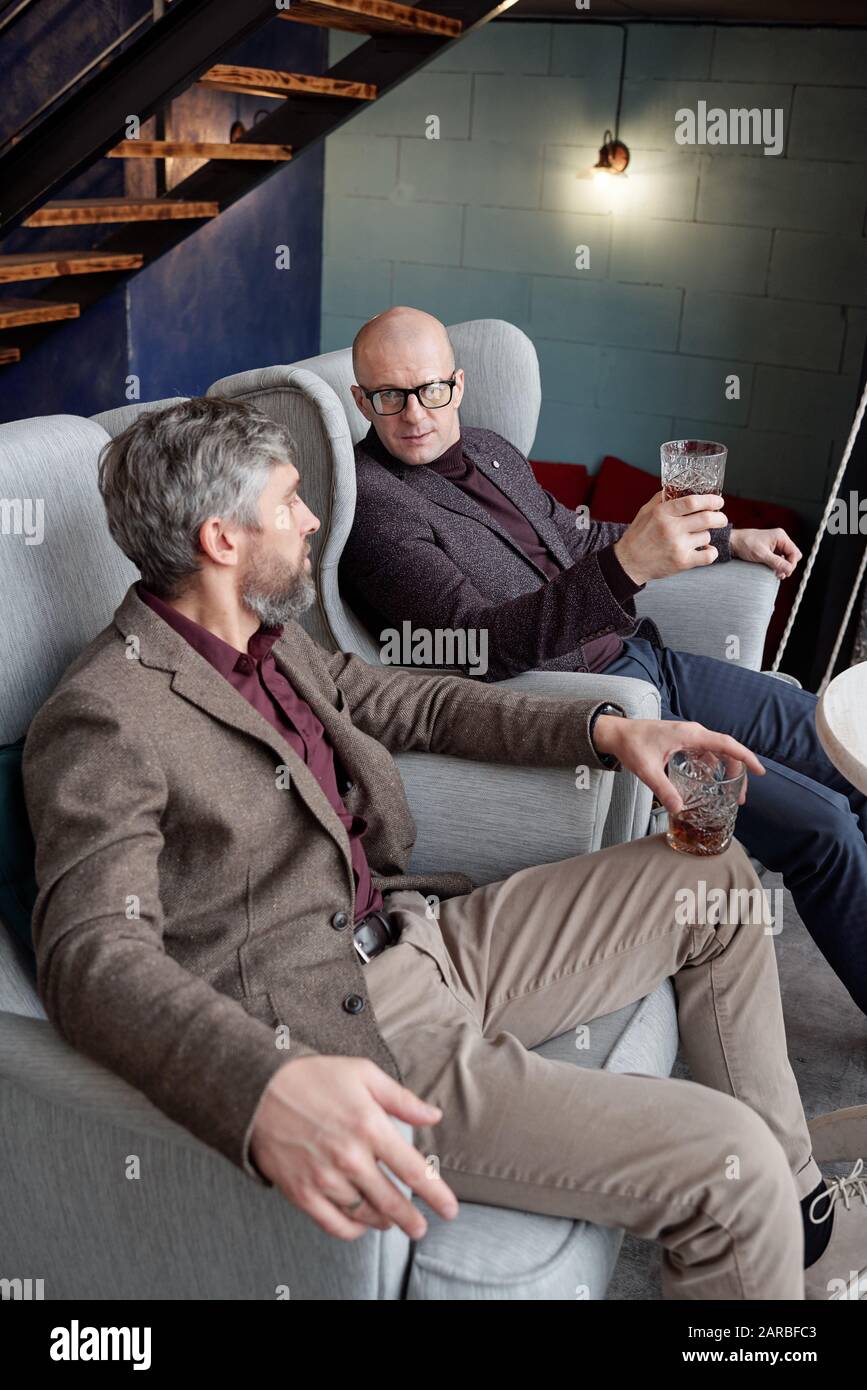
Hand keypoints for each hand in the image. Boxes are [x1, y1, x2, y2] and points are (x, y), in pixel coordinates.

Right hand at [250, 1056, 458, 1240]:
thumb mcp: (364, 1074)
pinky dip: (352, 1230)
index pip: (413, 1170)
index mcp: (370, 1125)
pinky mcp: (301, 1191)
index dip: (436, 1194)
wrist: (259, 1088)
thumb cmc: (314, 1077)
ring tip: (391, 1221)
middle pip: (392, 1202)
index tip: (449, 1209)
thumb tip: (433, 1115)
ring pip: (365, 1214)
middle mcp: (349, 1156)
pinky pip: (333, 1224)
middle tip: (420, 1228)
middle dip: (412, 1220)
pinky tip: (360, 1225)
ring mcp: (324, 1177)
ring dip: (383, 1222)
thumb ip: (401, 1099)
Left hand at [592, 716, 764, 813]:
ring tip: (729, 794)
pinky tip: (708, 784)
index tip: (760, 770)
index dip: (745, 757)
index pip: (726, 744)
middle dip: (738, 772)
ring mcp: (689, 736)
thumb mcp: (647, 770)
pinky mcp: (683, 741)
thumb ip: (663, 789)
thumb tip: (679, 809)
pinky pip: (705, 754)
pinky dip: (711, 768)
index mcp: (690, 735)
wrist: (617, 733)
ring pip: (716, 753)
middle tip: (741, 797)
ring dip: (725, 771)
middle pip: (725, 750)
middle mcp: (693, 733)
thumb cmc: (631, 745)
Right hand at [613, 491, 727, 585]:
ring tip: (696, 537)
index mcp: (663, 513)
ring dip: (705, 536)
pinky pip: (708, 556)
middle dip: (719, 517)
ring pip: (706, 536)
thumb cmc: (637, 536)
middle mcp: (671, 529)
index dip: (710, 500)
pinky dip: (711, 552)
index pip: (693, 502)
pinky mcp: (682, 562)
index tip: (718, 502)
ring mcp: (677, 546)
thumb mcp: (645, 512)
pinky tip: (706, 550)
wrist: (628, 563)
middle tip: (720, 519)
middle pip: (707, 518)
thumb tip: (678, 487)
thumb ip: (662, 499)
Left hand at [730, 526, 801, 578]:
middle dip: (788, 566)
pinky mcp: (770, 549)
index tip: (785, 573)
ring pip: (786, 558)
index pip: (795, 553)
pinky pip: (779, 558)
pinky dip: (778, 565)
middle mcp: (780, 539)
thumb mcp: (761, 555)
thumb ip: (776, 562)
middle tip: (780, 574)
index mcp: (781, 536)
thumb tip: (789, 569)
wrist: (733, 542)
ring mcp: (775, 544)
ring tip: (776, 574)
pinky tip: (773, 570)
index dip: (792, 564)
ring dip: (783, 567)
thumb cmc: (745, 544)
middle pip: (792, 555)